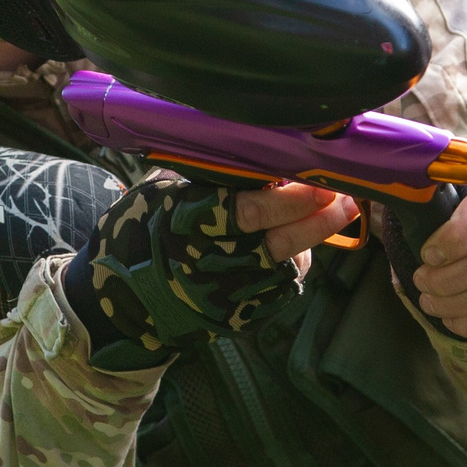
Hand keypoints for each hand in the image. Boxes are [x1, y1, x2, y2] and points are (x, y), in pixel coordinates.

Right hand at [64, 176, 352, 369]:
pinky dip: (295, 267)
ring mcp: (224, 295)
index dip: (289, 197)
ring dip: (315, 239)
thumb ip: (209, 177)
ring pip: (286, 267)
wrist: (122, 301)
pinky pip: (279, 292)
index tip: (317, 177)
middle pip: (278, 242)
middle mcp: (207, 261)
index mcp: (186, 221)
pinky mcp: (237, 317)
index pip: (247, 210)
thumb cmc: (144, 231)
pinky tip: (301, 246)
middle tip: (344, 196)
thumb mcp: (164, 192)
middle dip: (318, 218)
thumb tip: (263, 149)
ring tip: (336, 211)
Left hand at [410, 188, 466, 341]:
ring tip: (429, 300)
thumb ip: (430, 207)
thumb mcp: (450, 206)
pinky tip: (451, 317)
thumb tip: (401, 201)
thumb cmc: (463, 228)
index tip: (428, 254)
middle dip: (443, 278)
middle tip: (421, 280)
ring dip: (450, 303)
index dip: (452, 238)